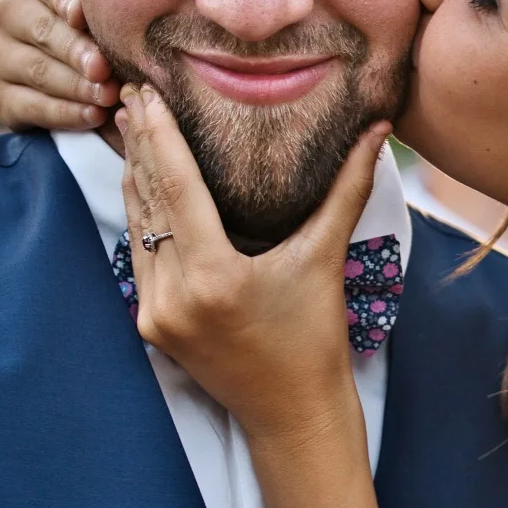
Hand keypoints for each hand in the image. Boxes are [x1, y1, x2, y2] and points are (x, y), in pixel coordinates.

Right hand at [0, 0, 119, 130]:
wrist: (103, 98)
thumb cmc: (117, 46)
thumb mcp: (117, 21)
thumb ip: (117, 5)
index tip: (83, 15)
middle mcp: (13, 15)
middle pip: (41, 28)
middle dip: (76, 50)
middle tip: (104, 68)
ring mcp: (1, 56)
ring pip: (35, 68)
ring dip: (75, 85)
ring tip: (107, 96)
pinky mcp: (0, 96)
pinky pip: (28, 105)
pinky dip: (64, 113)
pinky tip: (92, 116)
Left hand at [118, 84, 390, 437]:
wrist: (293, 414)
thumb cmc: (315, 339)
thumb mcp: (326, 258)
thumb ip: (348, 188)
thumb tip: (378, 129)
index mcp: (214, 277)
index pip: (177, 188)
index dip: (160, 136)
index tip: (147, 94)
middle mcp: (174, 296)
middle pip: (148, 201)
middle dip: (138, 146)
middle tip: (130, 93)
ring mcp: (155, 314)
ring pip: (137, 228)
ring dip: (134, 177)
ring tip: (129, 128)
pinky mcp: (150, 326)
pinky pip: (141, 258)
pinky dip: (142, 217)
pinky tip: (141, 185)